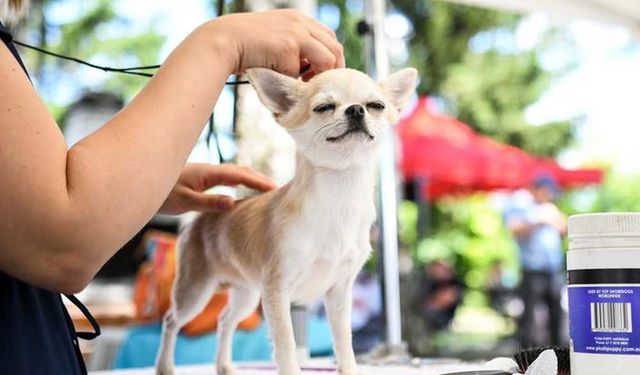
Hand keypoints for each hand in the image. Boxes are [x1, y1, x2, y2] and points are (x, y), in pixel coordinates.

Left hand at [159, 163, 275, 214]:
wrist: (138, 180)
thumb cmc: (160, 193)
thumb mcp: (184, 201)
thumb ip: (208, 202)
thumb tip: (234, 203)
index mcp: (209, 173)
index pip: (241, 176)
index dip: (259, 182)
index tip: (276, 189)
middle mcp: (210, 171)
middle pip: (242, 172)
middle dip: (261, 180)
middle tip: (280, 191)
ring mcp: (206, 174)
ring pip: (236, 175)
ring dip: (253, 181)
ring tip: (269, 192)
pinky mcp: (202, 180)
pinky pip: (228, 180)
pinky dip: (242, 184)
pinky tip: (246, 193)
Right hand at [206, 9, 344, 79]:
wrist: (223, 41)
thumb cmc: (245, 46)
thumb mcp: (275, 41)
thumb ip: (295, 50)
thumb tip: (310, 70)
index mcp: (298, 19)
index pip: (328, 38)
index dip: (330, 58)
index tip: (322, 74)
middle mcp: (301, 22)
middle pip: (335, 47)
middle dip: (334, 69)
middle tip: (324, 85)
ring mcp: (297, 33)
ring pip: (328, 59)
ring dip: (320, 76)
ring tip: (305, 84)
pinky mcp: (289, 47)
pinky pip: (302, 71)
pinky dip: (294, 80)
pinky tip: (281, 79)